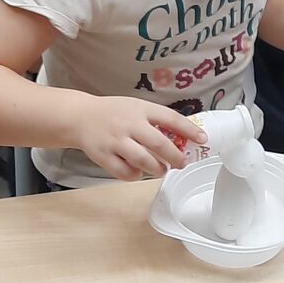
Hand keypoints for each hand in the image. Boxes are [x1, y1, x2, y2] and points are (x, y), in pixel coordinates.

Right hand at [73, 96, 206, 180]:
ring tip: (162, 169)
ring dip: (157, 169)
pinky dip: (136, 175)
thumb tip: (183, 136)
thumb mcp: (137, 107)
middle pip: (159, 143)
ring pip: (143, 160)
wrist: (81, 117)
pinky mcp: (103, 156)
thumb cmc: (114, 112)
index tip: (203, 139)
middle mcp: (129, 124)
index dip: (189, 130)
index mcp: (141, 109)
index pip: (171, 118)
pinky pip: (124, 172)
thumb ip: (156, 120)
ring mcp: (115, 141)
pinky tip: (139, 172)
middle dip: (175, 156)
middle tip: (182, 162)